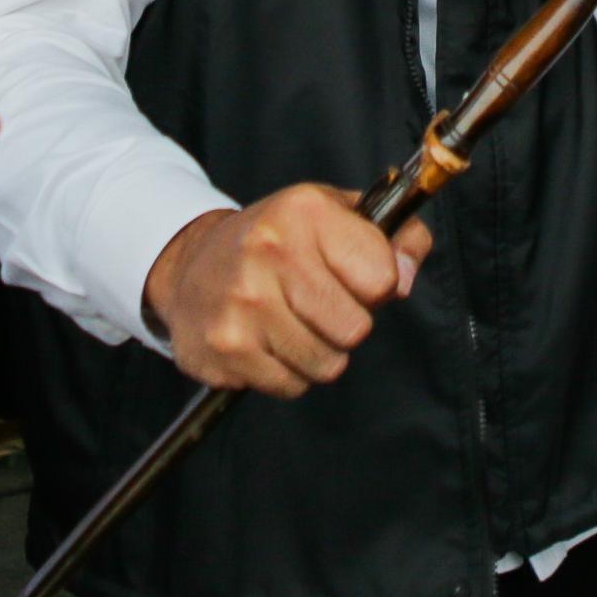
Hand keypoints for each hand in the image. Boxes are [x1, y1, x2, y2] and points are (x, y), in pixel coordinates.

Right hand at [143, 184, 432, 397]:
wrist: (189, 266)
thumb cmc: (277, 241)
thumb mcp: (336, 214)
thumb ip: (394, 236)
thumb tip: (407, 276)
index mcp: (305, 211)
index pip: (382, 276)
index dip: (377, 284)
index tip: (355, 276)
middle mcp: (270, 251)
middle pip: (356, 329)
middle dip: (347, 324)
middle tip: (317, 303)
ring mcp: (244, 302)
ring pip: (328, 364)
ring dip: (318, 352)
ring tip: (290, 321)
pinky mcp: (226, 347)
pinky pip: (291, 385)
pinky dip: (286, 372)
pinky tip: (265, 340)